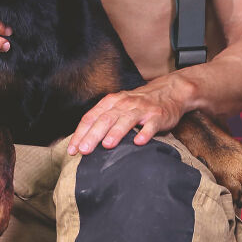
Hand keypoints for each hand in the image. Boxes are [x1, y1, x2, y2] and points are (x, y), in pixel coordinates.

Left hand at [67, 78, 185, 154]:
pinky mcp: (157, 116)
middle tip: (84, 150)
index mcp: (111, 102)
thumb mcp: (118, 107)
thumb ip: (102, 120)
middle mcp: (124, 104)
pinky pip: (150, 125)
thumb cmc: (138, 104)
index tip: (72, 149)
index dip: (80, 133)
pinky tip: (138, 142)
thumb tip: (83, 141)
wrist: (168, 92)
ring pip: (126, 120)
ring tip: (107, 145)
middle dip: (93, 135)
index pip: (91, 117)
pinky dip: (144, 133)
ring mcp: (141, 109)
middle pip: (105, 119)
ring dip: (116, 133)